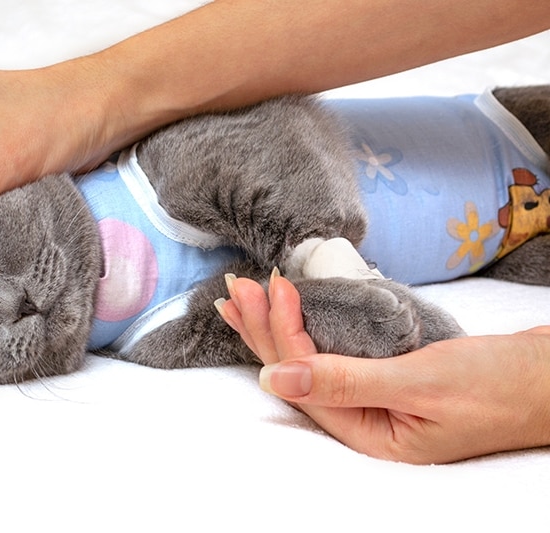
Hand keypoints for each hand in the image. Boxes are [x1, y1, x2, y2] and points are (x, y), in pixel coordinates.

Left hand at [218, 273, 549, 463]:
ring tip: (245, 298)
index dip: (283, 332)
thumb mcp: (422, 382)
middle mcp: (363, 423)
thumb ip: (347, 381)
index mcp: (369, 435)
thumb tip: (273, 378)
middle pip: (298, 373)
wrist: (548, 378)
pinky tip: (290, 314)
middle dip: (264, 328)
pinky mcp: (384, 379)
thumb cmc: (500, 386)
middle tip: (236, 288)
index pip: (306, 380)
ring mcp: (372, 402)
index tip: (272, 286)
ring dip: (277, 327)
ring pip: (310, 362)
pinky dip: (309, 328)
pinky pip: (333, 355)